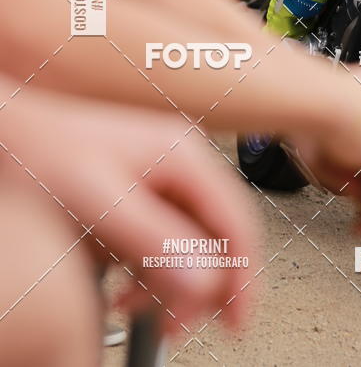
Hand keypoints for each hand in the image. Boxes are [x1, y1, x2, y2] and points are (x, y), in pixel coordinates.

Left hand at [0, 80, 259, 333]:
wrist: (13, 130)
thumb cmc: (46, 152)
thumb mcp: (102, 204)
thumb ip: (156, 241)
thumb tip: (207, 281)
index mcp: (184, 153)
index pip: (238, 221)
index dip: (244, 277)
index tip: (238, 320)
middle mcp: (183, 158)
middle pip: (217, 235)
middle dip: (199, 287)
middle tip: (175, 325)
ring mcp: (166, 171)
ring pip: (192, 242)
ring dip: (169, 282)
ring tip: (133, 307)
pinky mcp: (147, 187)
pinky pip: (166, 236)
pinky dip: (150, 268)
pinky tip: (124, 285)